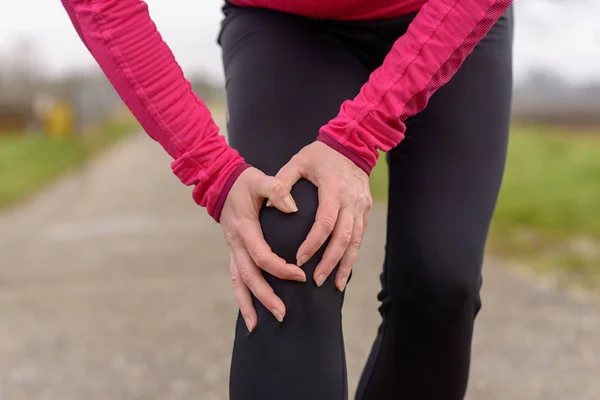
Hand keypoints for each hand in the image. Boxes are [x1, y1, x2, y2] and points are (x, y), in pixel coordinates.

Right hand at [220, 167, 306, 331]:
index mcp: (245, 228)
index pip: (262, 255)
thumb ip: (276, 190)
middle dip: (265, 297)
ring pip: (237, 282)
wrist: (222, 182)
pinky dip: (242, 296)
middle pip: (248, 276)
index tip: (301, 275)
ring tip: (257, 326)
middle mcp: (236, 243)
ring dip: (248, 304)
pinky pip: (236, 278)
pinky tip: (250, 313)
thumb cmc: (245, 182)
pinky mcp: (234, 252)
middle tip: (282, 314)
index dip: (281, 268)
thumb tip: (292, 208)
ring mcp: (233, 249)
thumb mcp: (261, 179)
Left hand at [276, 141, 371, 291]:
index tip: (299, 259)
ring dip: (344, 264)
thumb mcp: (298, 161)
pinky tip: (344, 272)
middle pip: (343, 237)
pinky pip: (360, 237)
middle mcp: (350, 201)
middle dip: (330, 261)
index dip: (313, 243)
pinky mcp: (365, 210)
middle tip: (316, 280)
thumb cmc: (320, 154)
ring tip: (333, 285)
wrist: (353, 144)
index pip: (325, 222)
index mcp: (333, 189)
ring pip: (355, 241)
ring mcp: (360, 206)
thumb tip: (277, 208)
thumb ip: (283, 182)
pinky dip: (352, 256)